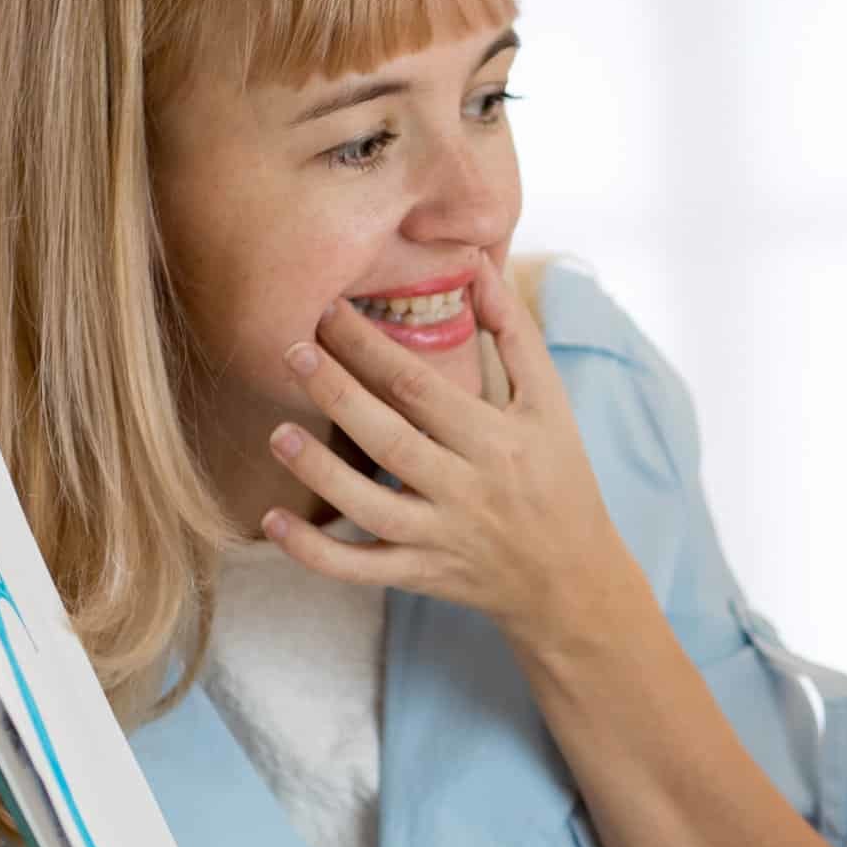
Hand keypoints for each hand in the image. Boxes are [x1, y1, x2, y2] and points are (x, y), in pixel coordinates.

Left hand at [265, 254, 640, 651]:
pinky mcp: (422, 575)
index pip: (420, 388)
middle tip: (292, 352)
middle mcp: (468, 490)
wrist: (573, 579)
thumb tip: (479, 267)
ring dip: (319, 472)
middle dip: (337, 394)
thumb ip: (514, 334)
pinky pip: (361, 568)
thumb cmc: (560, 478)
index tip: (329, 312)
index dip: (369, 348)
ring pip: (369, 507)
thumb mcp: (550, 404)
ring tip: (277, 434)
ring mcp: (441, 538)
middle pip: (390, 439)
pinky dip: (315, 552)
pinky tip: (273, 522)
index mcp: (497, 441)